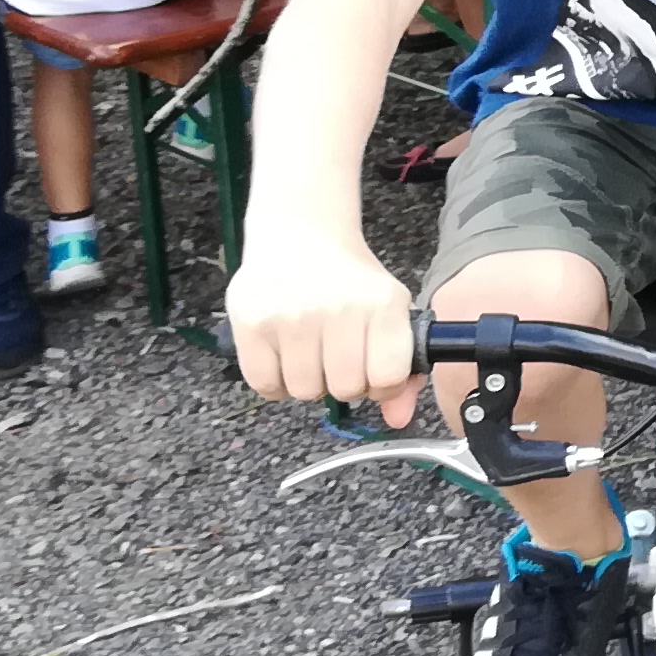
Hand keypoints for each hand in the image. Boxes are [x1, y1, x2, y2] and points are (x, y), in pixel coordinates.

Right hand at [227, 239, 424, 421]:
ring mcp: (292, 316)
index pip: (388, 377)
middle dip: (344, 383)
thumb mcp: (388, 313)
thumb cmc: (351, 281)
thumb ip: (402, 370)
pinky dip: (276, 383)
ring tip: (311, 352)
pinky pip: (266, 386)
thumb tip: (398, 420)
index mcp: (383, 304)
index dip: (382, 385)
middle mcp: (339, 309)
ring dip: (309, 382)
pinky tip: (285, 356)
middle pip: (344, 390)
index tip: (375, 372)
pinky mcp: (253, 322)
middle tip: (338, 358)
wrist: (302, 235)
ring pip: (304, 392)